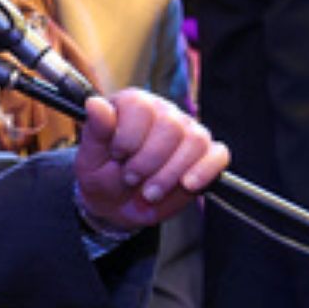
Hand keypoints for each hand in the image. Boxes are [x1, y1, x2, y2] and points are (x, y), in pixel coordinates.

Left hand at [74, 88, 227, 230]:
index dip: (128, 137)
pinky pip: (218, 155)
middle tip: (131, 179)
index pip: (140, 106)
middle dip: (149, 161)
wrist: (117, 204)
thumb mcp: (90, 157)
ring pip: (195, 141)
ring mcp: (188, 130)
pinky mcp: (206, 154)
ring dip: (171, 173)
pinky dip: (204, 171)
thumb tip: (94, 104)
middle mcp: (163, 111)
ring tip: (150, 192)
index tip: (117, 156)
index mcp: (132, 103)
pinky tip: (186, 184)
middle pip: (171, 126)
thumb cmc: (102, 175)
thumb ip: (95, 131)